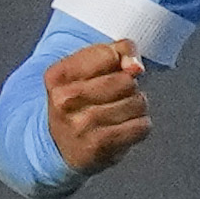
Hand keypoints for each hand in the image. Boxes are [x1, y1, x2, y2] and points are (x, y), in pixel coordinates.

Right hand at [43, 35, 151, 177]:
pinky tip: (123, 127)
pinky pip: (141, 126)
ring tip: (118, 113)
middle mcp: (65, 100)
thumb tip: (136, 67)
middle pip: (126, 81)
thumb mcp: (89, 68)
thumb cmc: (81, 101)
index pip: (108, 54)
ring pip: (137, 103)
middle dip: (130, 87)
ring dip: (136, 107)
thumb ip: (118, 52)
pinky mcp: (99, 146)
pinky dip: (140, 125)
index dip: (119, 61)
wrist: (61, 146)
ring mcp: (81, 125)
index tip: (110, 72)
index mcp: (58, 75)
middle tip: (115, 97)